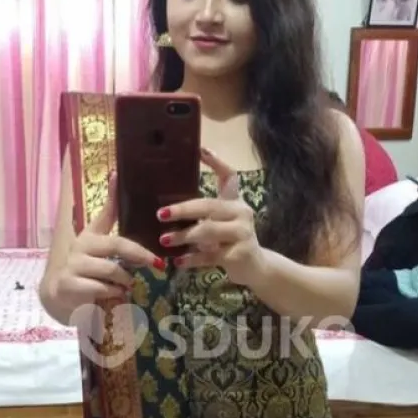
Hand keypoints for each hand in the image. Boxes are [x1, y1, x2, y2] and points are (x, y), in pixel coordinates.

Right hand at [52, 173, 164, 316]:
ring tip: (127, 284)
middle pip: (116, 245)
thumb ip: (111, 226)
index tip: (117, 175)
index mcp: (91, 236)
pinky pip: (102, 288)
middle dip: (140, 254)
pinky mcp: (70, 284)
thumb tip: (119, 186)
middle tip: (156, 263)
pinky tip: (115, 294)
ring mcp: (74, 265)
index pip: (103, 213)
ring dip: (125, 279)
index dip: (112, 196)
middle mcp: (81, 246)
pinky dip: (114, 292)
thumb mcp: (99, 250)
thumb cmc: (86, 270)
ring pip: (112, 270)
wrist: (60, 295)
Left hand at [156, 149, 264, 286]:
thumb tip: (170, 209)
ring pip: (208, 231)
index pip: (229, 177)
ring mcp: (242, 234)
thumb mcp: (222, 223)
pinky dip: (192, 259)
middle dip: (183, 210)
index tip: (200, 151)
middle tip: (160, 214)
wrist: (256, 267)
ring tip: (164, 240)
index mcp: (235, 202)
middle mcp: (241, 213)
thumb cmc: (233, 242)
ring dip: (183, 236)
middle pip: (209, 206)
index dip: (217, 162)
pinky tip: (178, 261)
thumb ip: (205, 214)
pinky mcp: (239, 254)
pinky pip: (210, 256)